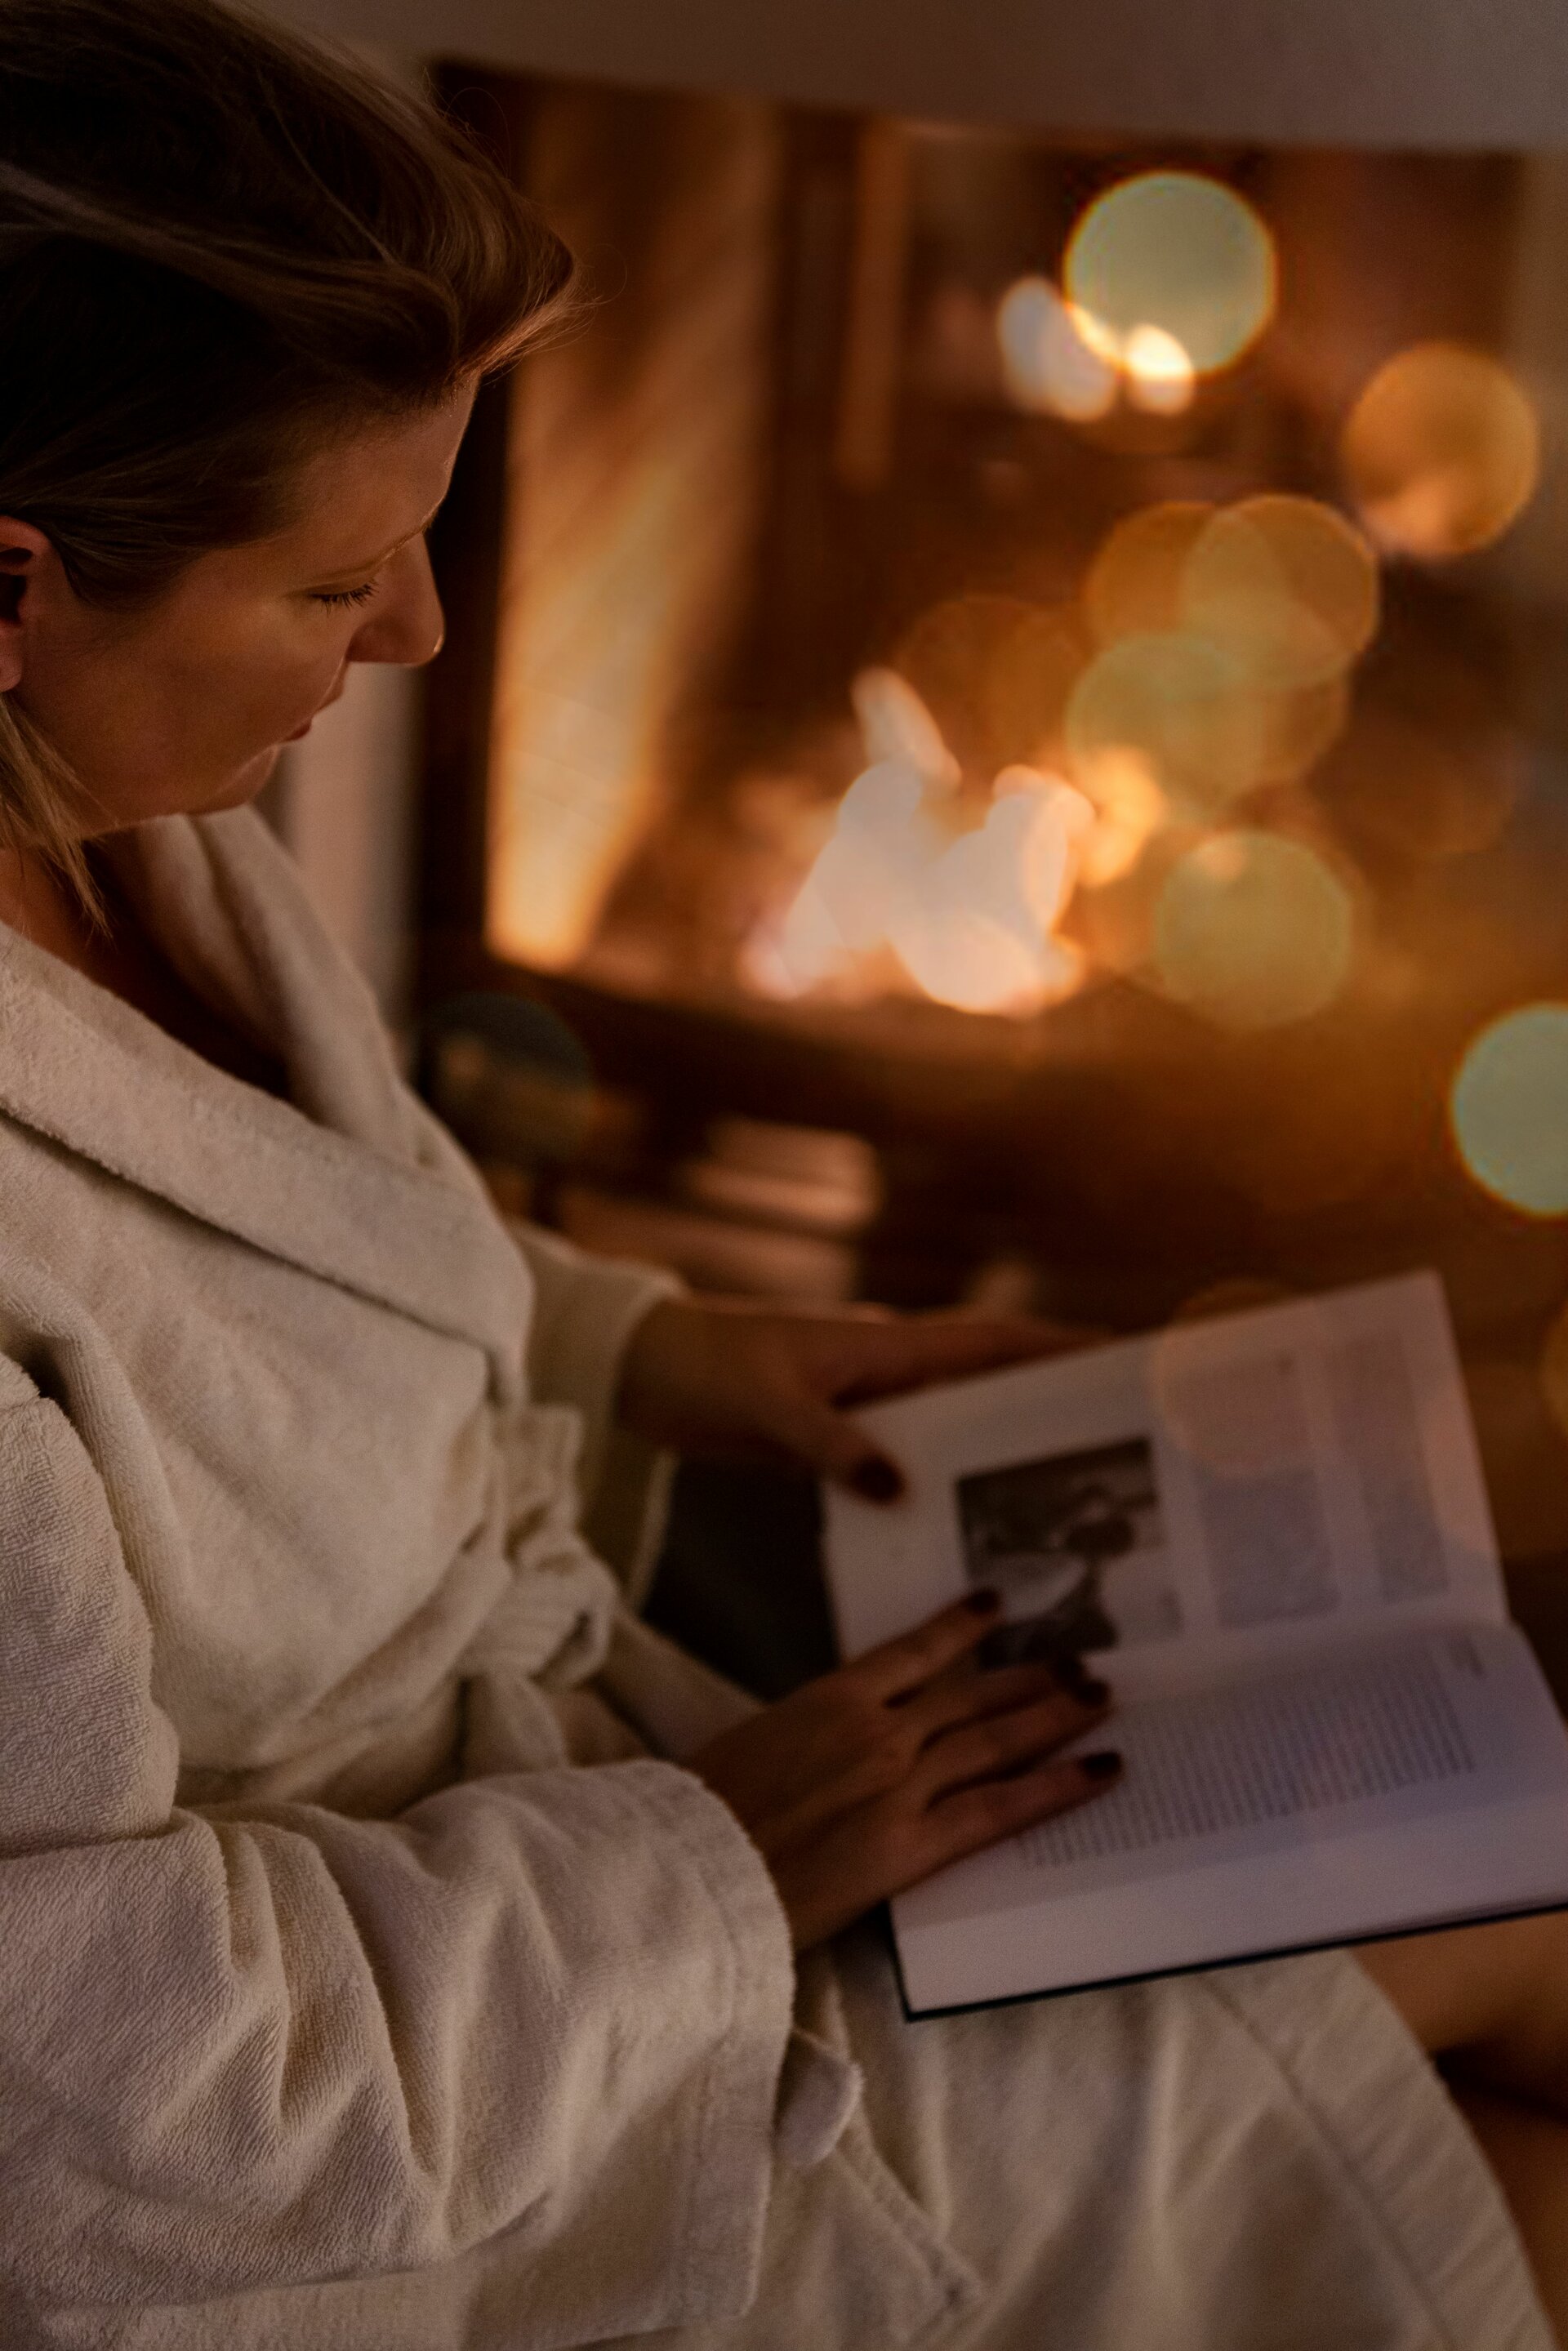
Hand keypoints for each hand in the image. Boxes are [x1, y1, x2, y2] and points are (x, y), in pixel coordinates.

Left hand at [616, 1297, 1084, 1501]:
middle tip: (1116, 1447)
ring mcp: (865, 1405)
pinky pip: (904, 1463)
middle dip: (1049, 1405)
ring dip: (995, 1455)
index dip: (1057, 1346)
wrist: (642, 1369)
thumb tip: (901, 1489)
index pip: (991, 1340)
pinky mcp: (835, 1439)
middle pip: (988, 1384)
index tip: (1123, 1358)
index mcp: (886, 1345)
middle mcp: (888, 1371)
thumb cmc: (701, 1367)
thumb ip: (832, 1446)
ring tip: (1054, 1503)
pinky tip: (954, 1531)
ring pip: (951, 1428)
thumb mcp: (768, 1406)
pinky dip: (934, 1488)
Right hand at [687, 1591, 1119, 1949]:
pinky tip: (1102, 1772)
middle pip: (971, 1695)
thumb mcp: (747, 1750)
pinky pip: (1001, 1810)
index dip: (959, 1627)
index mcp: (828, 1700)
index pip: (911, 1652)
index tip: (995, 1605)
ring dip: (1055, 1717)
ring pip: (996, 1740)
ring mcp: (900, 1784)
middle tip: (1081, 1663)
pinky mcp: (913, 1845)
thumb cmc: (697, 1817)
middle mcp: (877, 1731)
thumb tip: (824, 1748)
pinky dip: (1058, 1787)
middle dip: (1030, 1677)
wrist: (684, 1872)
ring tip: (1101, 1699)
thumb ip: (801, 1740)